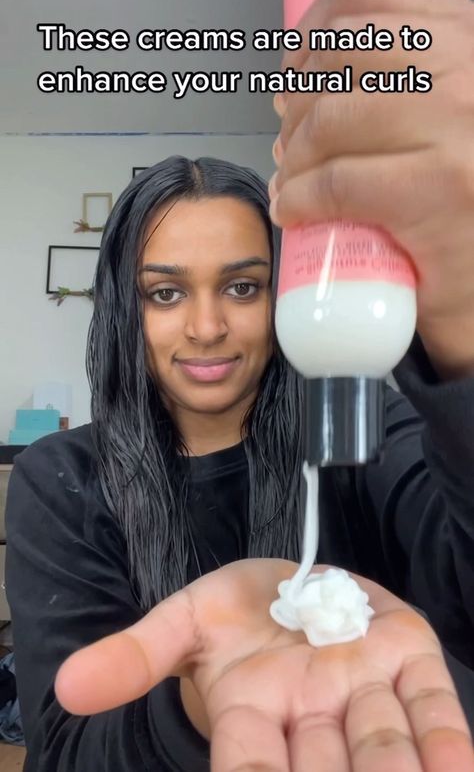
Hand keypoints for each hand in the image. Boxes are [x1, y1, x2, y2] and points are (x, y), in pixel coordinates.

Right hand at [55, 559, 472, 771]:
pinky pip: (430, 707)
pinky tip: (454, 768)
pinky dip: (443, 740)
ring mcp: (363, 690)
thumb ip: (137, 654)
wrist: (296, 579)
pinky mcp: (406, 657)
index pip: (248, 769)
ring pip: (382, 750)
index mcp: (251, 715)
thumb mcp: (185, 618)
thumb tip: (67, 686)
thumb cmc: (240, 610)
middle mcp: (311, 718)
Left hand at [271, 0, 473, 377]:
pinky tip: (294, 208)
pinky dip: (299, 197)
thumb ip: (452, 26)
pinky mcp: (438, 190)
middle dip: (294, 102)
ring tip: (290, 177)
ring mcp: (457, 130)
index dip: (309, 31)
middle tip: (288, 138)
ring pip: (330, 121)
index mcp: (472, 38)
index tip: (293, 69)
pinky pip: (336, 180)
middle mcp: (469, 73)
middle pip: (336, 62)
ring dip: (290, 154)